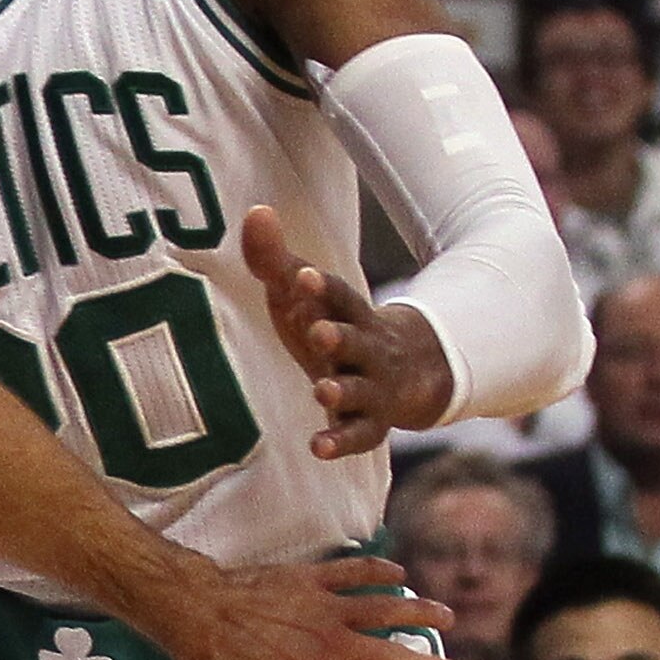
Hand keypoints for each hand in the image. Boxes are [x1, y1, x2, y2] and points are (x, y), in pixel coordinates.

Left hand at [156, 552, 456, 659]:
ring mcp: (325, 608)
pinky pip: (354, 573)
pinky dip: (379, 572)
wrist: (192, 612)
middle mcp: (335, 646)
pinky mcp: (310, 579)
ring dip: (418, 613)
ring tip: (447, 617)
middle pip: (395, 658)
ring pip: (385, 609)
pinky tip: (398, 574)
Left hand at [242, 202, 454, 457]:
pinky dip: (340, 441)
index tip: (302, 276)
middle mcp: (363, 348)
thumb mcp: (304, 295)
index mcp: (346, 313)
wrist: (404, 369)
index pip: (337, 296)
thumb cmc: (335, 325)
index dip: (321, 288)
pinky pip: (359, 434)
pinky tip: (318, 447)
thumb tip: (256, 211)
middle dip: (337, 335)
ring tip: (322, 389)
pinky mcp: (369, 423)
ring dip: (342, 387)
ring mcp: (370, 386)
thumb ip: (274, 260)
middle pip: (353, 339)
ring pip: (360, 387)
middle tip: (317, 331)